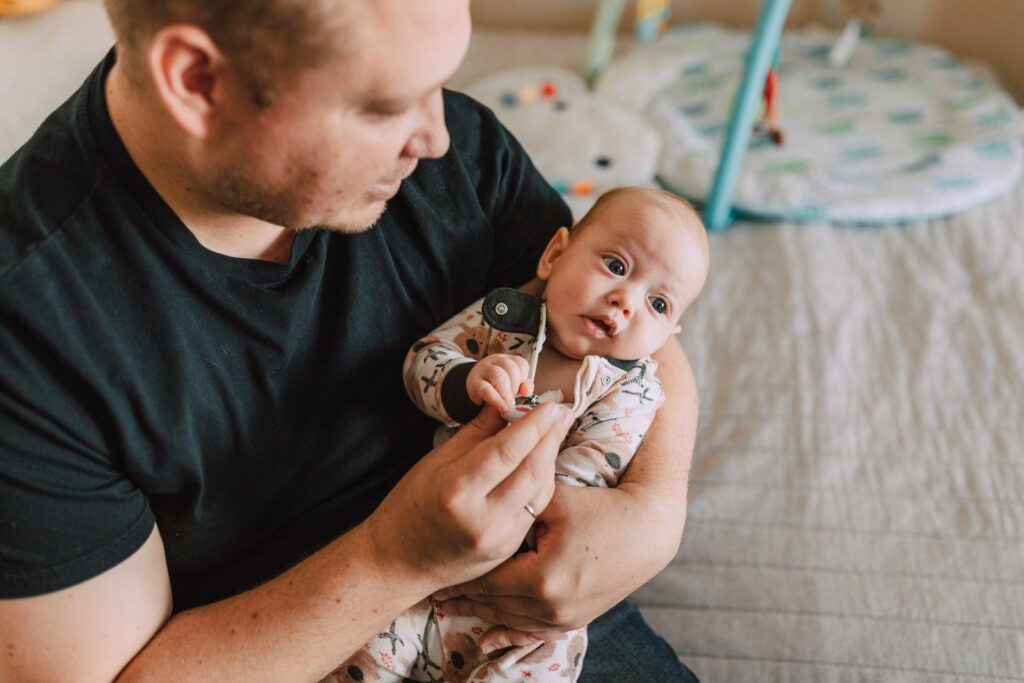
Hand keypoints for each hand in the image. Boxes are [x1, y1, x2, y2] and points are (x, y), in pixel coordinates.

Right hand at [363, 403, 572, 597]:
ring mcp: (498, 538)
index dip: (534, 425)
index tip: (550, 406)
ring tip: (555, 433)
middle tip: (562, 414)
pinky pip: (535, 508)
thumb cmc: (412, 504)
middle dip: (551, 437)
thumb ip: (478, 432)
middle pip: (532, 470)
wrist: (400, 561)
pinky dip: (542, 482)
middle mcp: (482, 518)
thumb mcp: (438, 461)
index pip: (507, 450)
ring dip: (551, 458)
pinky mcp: (508, 549)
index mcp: (457, 490)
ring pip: (541, 490)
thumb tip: (507, 403)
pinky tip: (542, 463)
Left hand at [431, 483, 675, 651]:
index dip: (462, 574)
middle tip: (437, 590)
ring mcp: (565, 617)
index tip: (438, 571)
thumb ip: (516, 500)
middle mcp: (551, 606)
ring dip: (484, 611)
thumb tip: (482, 486)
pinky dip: (510, 631)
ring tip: (456, 602)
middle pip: (495, 602)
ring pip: (511, 619)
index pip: (487, 578)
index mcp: (541, 577)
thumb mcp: (555, 500)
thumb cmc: (601, 508)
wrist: (648, 530)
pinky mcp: (576, 620)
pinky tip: (488, 636)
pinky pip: (534, 632)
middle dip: (467, 594)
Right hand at [466, 354, 533, 413]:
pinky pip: (486, 390)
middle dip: (515, 386)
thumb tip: (526, 391)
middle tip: (515, 399)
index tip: (523, 391)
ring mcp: (484, 370)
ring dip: (506, 392)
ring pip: (498, 375)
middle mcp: (496, 362)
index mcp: (508, 360)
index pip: (520, 363)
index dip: (524, 378)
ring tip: (509, 404)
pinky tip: (502, 407)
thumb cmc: (497, 386)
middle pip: (510, 367)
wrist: (475, 387)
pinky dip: (496, 400)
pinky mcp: (474, 383)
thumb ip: (524, 387)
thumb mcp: (513, 385)